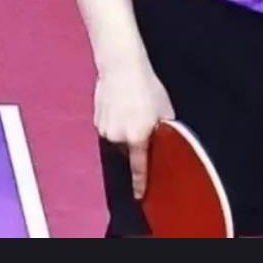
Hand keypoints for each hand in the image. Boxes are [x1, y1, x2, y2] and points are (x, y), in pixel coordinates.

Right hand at [94, 55, 174, 200]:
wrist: (121, 66)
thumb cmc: (146, 87)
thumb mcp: (164, 110)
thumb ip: (164, 131)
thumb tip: (165, 142)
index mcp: (138, 137)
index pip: (139, 168)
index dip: (140, 183)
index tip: (140, 195)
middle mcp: (119, 137)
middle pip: (129, 152)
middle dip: (136, 145)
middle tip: (143, 128)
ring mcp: (105, 130)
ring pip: (118, 141)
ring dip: (126, 134)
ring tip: (132, 112)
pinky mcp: (97, 121)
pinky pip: (110, 130)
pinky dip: (116, 124)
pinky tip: (122, 108)